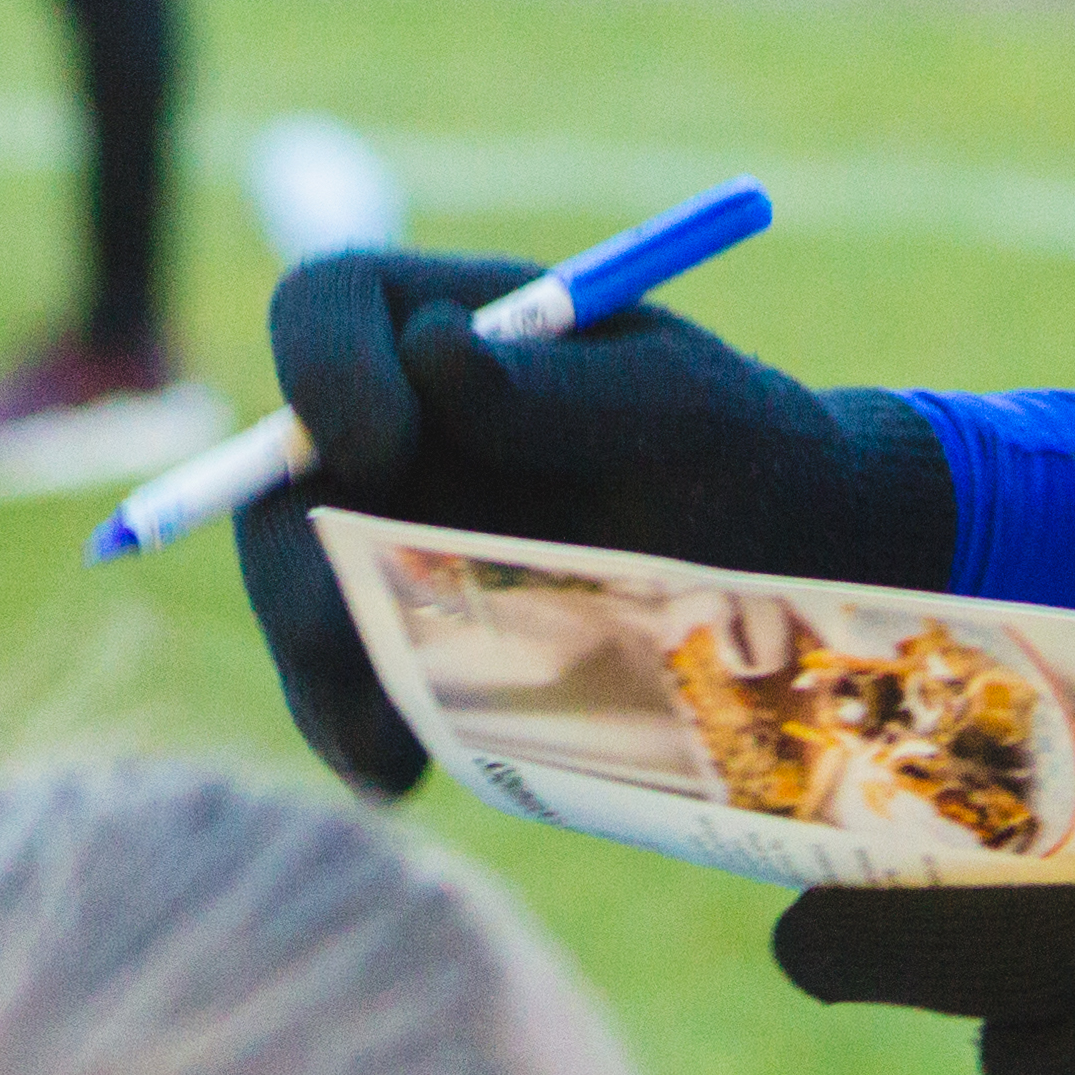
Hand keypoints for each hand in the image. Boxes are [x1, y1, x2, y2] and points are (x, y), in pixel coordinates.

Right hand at [239, 254, 956, 800]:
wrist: (797, 579)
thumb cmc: (747, 454)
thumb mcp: (685, 410)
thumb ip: (564, 387)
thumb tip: (434, 354)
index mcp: (448, 328)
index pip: (327, 306)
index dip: (323, 368)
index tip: (387, 447)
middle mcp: (396, 430)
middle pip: (277, 475)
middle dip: (296, 557)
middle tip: (349, 626)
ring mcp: (388, 538)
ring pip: (297, 591)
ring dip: (322, 663)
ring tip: (393, 736)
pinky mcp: (407, 638)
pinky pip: (344, 685)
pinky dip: (357, 729)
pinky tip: (405, 768)